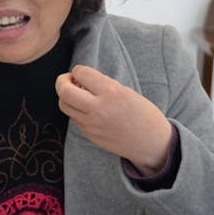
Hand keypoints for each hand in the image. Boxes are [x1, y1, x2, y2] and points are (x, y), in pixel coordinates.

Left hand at [55, 64, 173, 176]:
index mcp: (111, 92)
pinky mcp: (90, 135)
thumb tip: (82, 80)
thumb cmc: (143, 114)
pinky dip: (77, 110)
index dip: (78, 70)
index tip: (81, 73)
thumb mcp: (127, 92)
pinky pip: (75, 118)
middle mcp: (98, 108)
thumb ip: (104, 85)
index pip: (81, 73)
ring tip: (77, 94)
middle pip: (64, 91)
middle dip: (62, 81)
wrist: (151, 143)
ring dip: (66, 96)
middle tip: (68, 80)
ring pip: (64, 105)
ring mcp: (92, 124)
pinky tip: (88, 109)